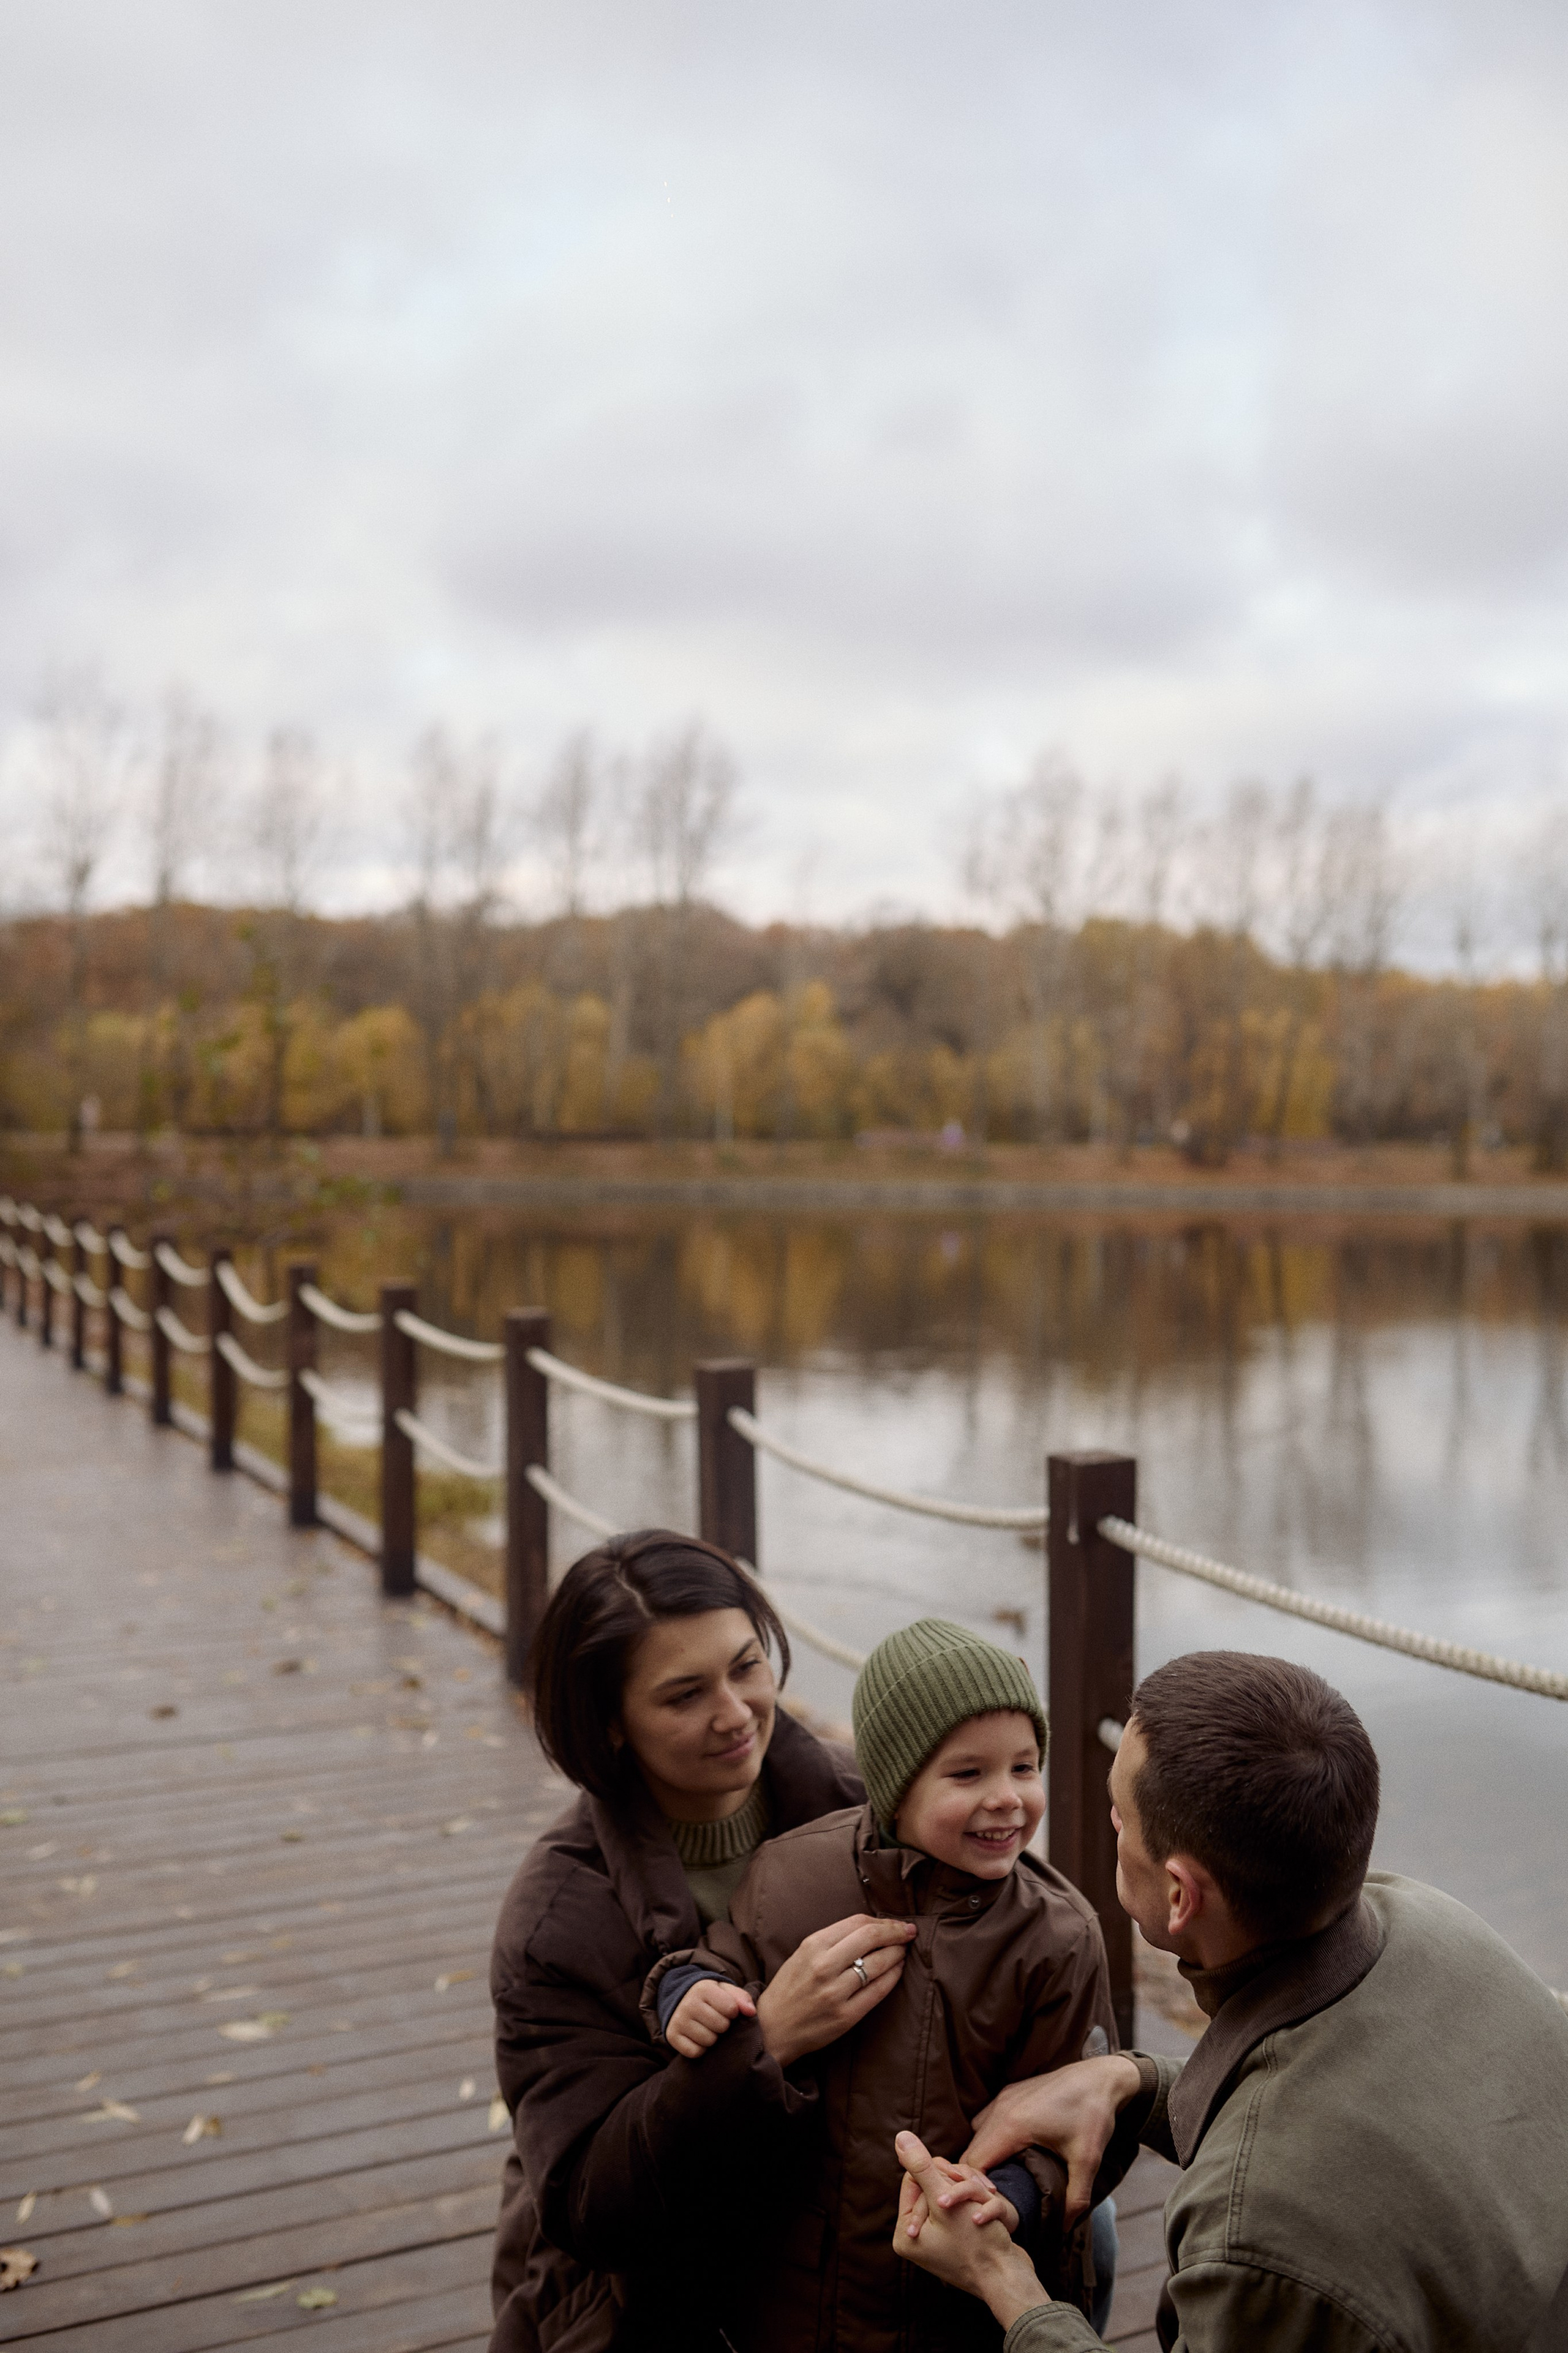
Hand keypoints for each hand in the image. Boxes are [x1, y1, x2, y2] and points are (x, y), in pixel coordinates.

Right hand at [667, 1978, 755, 2058]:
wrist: (682, 2000)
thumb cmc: (711, 1998)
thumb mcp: (726, 1991)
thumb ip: (742, 1998)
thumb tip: (751, 2012)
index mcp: (703, 1988)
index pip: (731, 2009)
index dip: (733, 2012)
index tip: (727, 2010)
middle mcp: (688, 2003)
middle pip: (721, 2026)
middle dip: (722, 2025)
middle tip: (715, 2020)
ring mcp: (678, 2020)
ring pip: (709, 2041)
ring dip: (712, 2037)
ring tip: (707, 2028)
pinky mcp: (672, 2036)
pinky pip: (695, 2052)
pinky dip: (700, 2048)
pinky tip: (698, 2037)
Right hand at [755, 1913, 914, 2068]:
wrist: (772, 2028)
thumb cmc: (790, 1987)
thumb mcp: (803, 1954)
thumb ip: (833, 1940)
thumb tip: (872, 1928)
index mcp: (812, 1945)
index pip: (857, 1923)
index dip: (883, 1921)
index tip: (896, 1923)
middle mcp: (824, 1966)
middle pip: (871, 1938)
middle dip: (896, 1932)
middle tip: (909, 1932)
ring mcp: (835, 1993)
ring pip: (878, 1965)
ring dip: (897, 1954)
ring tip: (903, 1951)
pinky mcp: (845, 2016)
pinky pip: (877, 1992)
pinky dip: (892, 1978)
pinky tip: (896, 1970)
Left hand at [892, 2133, 1046, 2331]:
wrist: (1007, 2278)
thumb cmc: (974, 2242)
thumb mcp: (943, 2199)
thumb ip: (920, 2166)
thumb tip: (900, 2136)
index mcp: (904, 2233)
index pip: (913, 2180)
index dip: (939, 2175)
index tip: (957, 2186)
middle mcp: (916, 2240)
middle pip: (932, 2187)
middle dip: (956, 2187)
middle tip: (977, 2192)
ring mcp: (936, 2244)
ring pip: (950, 2196)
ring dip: (969, 2195)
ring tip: (985, 2201)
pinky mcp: (956, 2245)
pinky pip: (961, 2213)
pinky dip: (975, 2210)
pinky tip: (986, 2218)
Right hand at [963, 2054, 1142, 2224]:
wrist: (1100, 2077)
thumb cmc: (1092, 2114)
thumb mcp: (1087, 2160)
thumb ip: (1075, 2197)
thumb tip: (1066, 2229)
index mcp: (1013, 2125)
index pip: (975, 2162)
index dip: (976, 2188)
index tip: (991, 2206)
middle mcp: (1001, 2108)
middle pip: (970, 2149)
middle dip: (974, 2178)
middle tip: (991, 2201)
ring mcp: (1003, 2098)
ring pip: (976, 2134)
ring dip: (980, 2157)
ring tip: (997, 2182)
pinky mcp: (1010, 2093)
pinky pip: (985, 2120)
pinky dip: (987, 2140)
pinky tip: (1006, 2155)